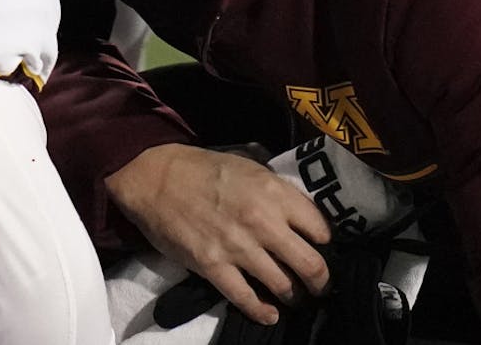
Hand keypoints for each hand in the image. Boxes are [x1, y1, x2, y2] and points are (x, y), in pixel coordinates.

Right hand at [106, 142, 331, 325]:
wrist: (154, 178)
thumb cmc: (202, 168)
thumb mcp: (248, 165)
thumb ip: (277, 190)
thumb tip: (300, 211)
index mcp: (274, 193)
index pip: (320, 229)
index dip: (325, 243)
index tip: (322, 249)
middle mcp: (263, 222)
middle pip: (311, 264)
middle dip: (321, 280)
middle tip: (320, 285)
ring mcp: (238, 247)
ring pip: (283, 286)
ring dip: (293, 296)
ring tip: (293, 297)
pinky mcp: (214, 266)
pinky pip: (246, 298)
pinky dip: (262, 311)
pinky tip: (270, 314)